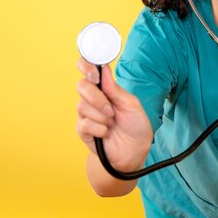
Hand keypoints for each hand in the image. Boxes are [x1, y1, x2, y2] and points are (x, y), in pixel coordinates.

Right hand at [76, 58, 152, 172]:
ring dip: (101, 115)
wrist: (134, 151)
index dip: (86, 66)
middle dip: (96, 97)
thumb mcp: (131, 104)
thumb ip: (115, 89)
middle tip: (110, 109)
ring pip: (82, 105)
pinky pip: (85, 123)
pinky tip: (106, 133)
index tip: (94, 74)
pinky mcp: (83, 129)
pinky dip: (100, 128)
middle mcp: (93, 98)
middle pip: (81, 86)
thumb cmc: (135, 125)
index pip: (88, 70)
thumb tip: (104, 69)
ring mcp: (86, 113)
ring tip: (112, 122)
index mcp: (105, 88)